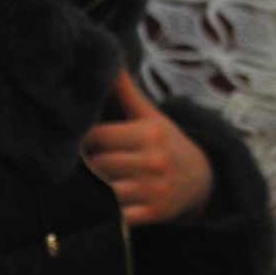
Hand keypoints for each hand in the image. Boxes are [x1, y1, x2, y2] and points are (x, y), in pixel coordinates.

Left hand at [83, 71, 212, 225]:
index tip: (72, 142)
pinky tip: (100, 205)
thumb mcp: (152, 117)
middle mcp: (154, 160)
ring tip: (83, 184)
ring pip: (105, 191)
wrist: (203, 181)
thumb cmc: (168, 145)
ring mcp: (154, 189)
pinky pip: (118, 215)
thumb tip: (109, 59)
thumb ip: (127, 92)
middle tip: (72, 165)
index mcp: (150, 133)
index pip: (98, 136)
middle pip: (98, 165)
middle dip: (83, 166)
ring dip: (91, 190)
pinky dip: (106, 212)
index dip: (80, 140)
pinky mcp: (153, 213)